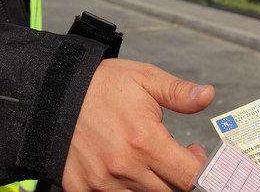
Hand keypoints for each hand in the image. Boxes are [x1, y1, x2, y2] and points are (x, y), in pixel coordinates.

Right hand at [63, 58, 215, 191]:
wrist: (51, 93)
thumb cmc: (100, 85)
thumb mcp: (144, 78)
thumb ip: (179, 93)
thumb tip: (208, 95)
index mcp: (145, 141)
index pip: (189, 177)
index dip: (200, 169)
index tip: (195, 156)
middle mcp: (125, 168)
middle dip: (177, 177)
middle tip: (172, 157)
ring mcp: (102, 183)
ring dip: (151, 185)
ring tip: (146, 162)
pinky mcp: (81, 189)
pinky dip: (122, 190)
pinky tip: (121, 172)